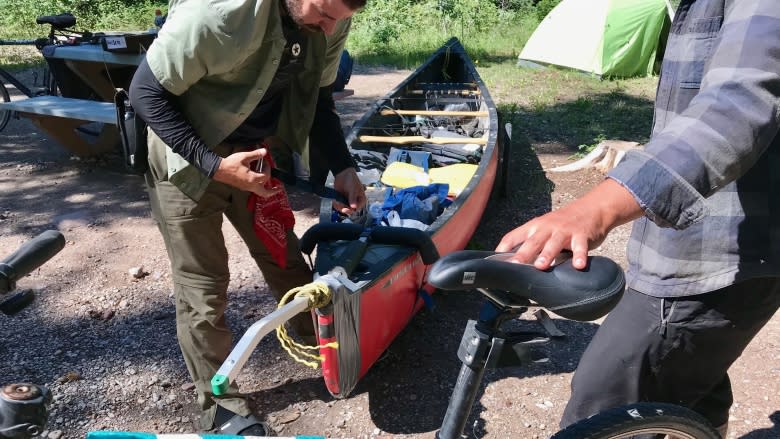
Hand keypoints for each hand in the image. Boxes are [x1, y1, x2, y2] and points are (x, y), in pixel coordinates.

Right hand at [212, 148, 280, 197]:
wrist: (218, 170)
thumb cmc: (231, 164)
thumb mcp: (244, 157)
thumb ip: (256, 154)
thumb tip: (265, 151)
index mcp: (253, 179)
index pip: (266, 176)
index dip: (268, 168)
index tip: (265, 162)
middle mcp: (250, 186)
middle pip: (265, 193)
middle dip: (272, 191)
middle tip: (278, 189)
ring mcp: (246, 188)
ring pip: (259, 192)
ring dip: (265, 188)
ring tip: (271, 186)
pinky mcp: (242, 187)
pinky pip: (253, 189)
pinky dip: (258, 186)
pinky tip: (258, 179)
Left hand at [332, 167, 366, 214]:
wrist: (343, 173)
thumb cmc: (352, 180)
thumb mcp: (353, 189)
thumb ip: (353, 198)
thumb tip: (354, 207)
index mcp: (360, 200)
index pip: (357, 209)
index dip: (352, 210)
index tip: (347, 209)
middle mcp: (354, 202)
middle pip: (350, 210)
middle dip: (345, 209)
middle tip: (341, 207)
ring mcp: (347, 201)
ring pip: (343, 208)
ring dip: (339, 207)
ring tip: (337, 202)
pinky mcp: (341, 200)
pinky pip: (338, 205)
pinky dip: (336, 204)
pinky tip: (335, 201)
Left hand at [495, 179, 642, 269]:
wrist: (591, 208)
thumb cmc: (563, 224)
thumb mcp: (544, 229)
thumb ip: (532, 244)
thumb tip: (516, 264)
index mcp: (535, 227)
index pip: (514, 235)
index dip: (504, 247)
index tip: (496, 260)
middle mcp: (547, 227)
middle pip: (533, 241)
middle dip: (523, 253)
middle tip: (515, 265)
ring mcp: (564, 230)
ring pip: (554, 243)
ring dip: (547, 254)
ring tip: (541, 265)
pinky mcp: (582, 235)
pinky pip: (580, 246)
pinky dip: (580, 255)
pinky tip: (578, 265)